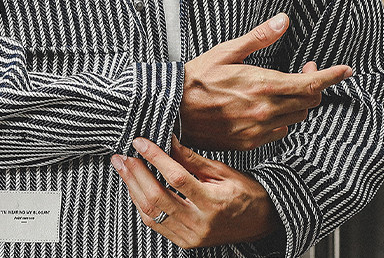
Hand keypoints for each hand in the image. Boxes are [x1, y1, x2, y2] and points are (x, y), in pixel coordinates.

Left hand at [111, 135, 281, 247]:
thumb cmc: (245, 192)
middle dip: (136, 174)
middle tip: (122, 156)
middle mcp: (200, 224)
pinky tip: (135, 188)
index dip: (155, 158)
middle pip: (158, 198)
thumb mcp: (222, 171)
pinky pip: (156, 225)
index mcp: (213, 203)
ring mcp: (191, 237)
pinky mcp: (186, 243)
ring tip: (123, 169)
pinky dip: (142, 205)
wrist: (262, 222)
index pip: (177, 178)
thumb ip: (192, 159)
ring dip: (133, 189)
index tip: (140, 142)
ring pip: (152, 214)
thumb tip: (167, 139)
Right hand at [181, 13, 352, 149]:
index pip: (310, 84)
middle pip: (309, 101)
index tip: (346, 70)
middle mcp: (266, 111)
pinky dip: (284, 117)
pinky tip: (271, 106)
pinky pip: (280, 131)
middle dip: (314, 84)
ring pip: (297, 117)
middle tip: (305, 69)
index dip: (332, 76)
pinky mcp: (250, 142)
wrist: (173, 110)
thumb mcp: (227, 51)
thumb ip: (260, 37)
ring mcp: (259, 130)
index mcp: (263, 85)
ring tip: (287, 86)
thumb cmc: (196, 78)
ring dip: (300, 101)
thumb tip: (283, 20)